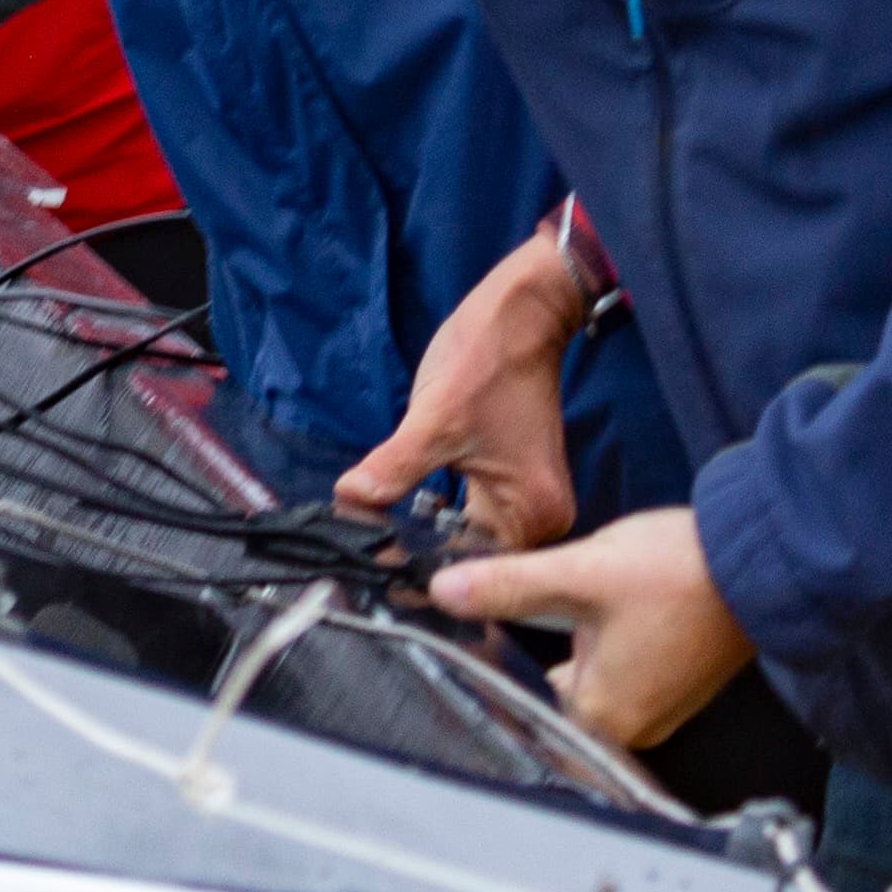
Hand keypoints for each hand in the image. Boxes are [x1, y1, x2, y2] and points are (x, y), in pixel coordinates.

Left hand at [337, 225, 593, 553]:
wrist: (521, 313)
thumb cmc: (486, 361)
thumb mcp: (434, 419)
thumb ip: (394, 468)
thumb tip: (349, 501)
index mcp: (531, 514)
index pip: (471, 571)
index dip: (421, 575)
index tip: (374, 578)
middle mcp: (542, 520)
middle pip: (473, 562)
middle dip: (421, 561)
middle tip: (366, 566)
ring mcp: (530, 502)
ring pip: (470, 541)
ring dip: (427, 541)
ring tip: (377, 545)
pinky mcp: (516, 484)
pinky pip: (474, 517)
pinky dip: (441, 520)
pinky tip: (403, 521)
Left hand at [434, 507, 755, 752]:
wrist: (758, 559)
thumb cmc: (680, 573)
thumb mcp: (580, 572)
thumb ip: (508, 586)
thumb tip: (446, 592)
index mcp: (602, 715)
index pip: (523, 708)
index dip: (494, 673)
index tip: (469, 648)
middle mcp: (630, 726)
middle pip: (553, 695)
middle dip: (535, 657)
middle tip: (514, 620)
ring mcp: (655, 706)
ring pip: (586, 681)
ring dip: (570, 650)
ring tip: (561, 611)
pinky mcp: (672, 682)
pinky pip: (618, 672)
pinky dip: (600, 646)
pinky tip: (596, 613)